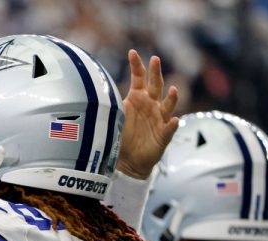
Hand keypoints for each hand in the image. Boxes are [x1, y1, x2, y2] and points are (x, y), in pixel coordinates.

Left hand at [118, 50, 178, 178]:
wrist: (129, 160)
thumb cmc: (123, 135)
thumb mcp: (114, 116)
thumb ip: (110, 103)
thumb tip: (94, 90)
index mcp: (138, 98)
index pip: (139, 78)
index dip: (137, 65)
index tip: (132, 52)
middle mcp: (151, 105)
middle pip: (155, 85)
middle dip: (156, 73)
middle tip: (155, 59)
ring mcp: (159, 119)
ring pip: (167, 105)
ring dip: (171, 98)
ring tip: (172, 90)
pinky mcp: (164, 135)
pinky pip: (169, 129)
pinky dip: (172, 125)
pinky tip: (174, 121)